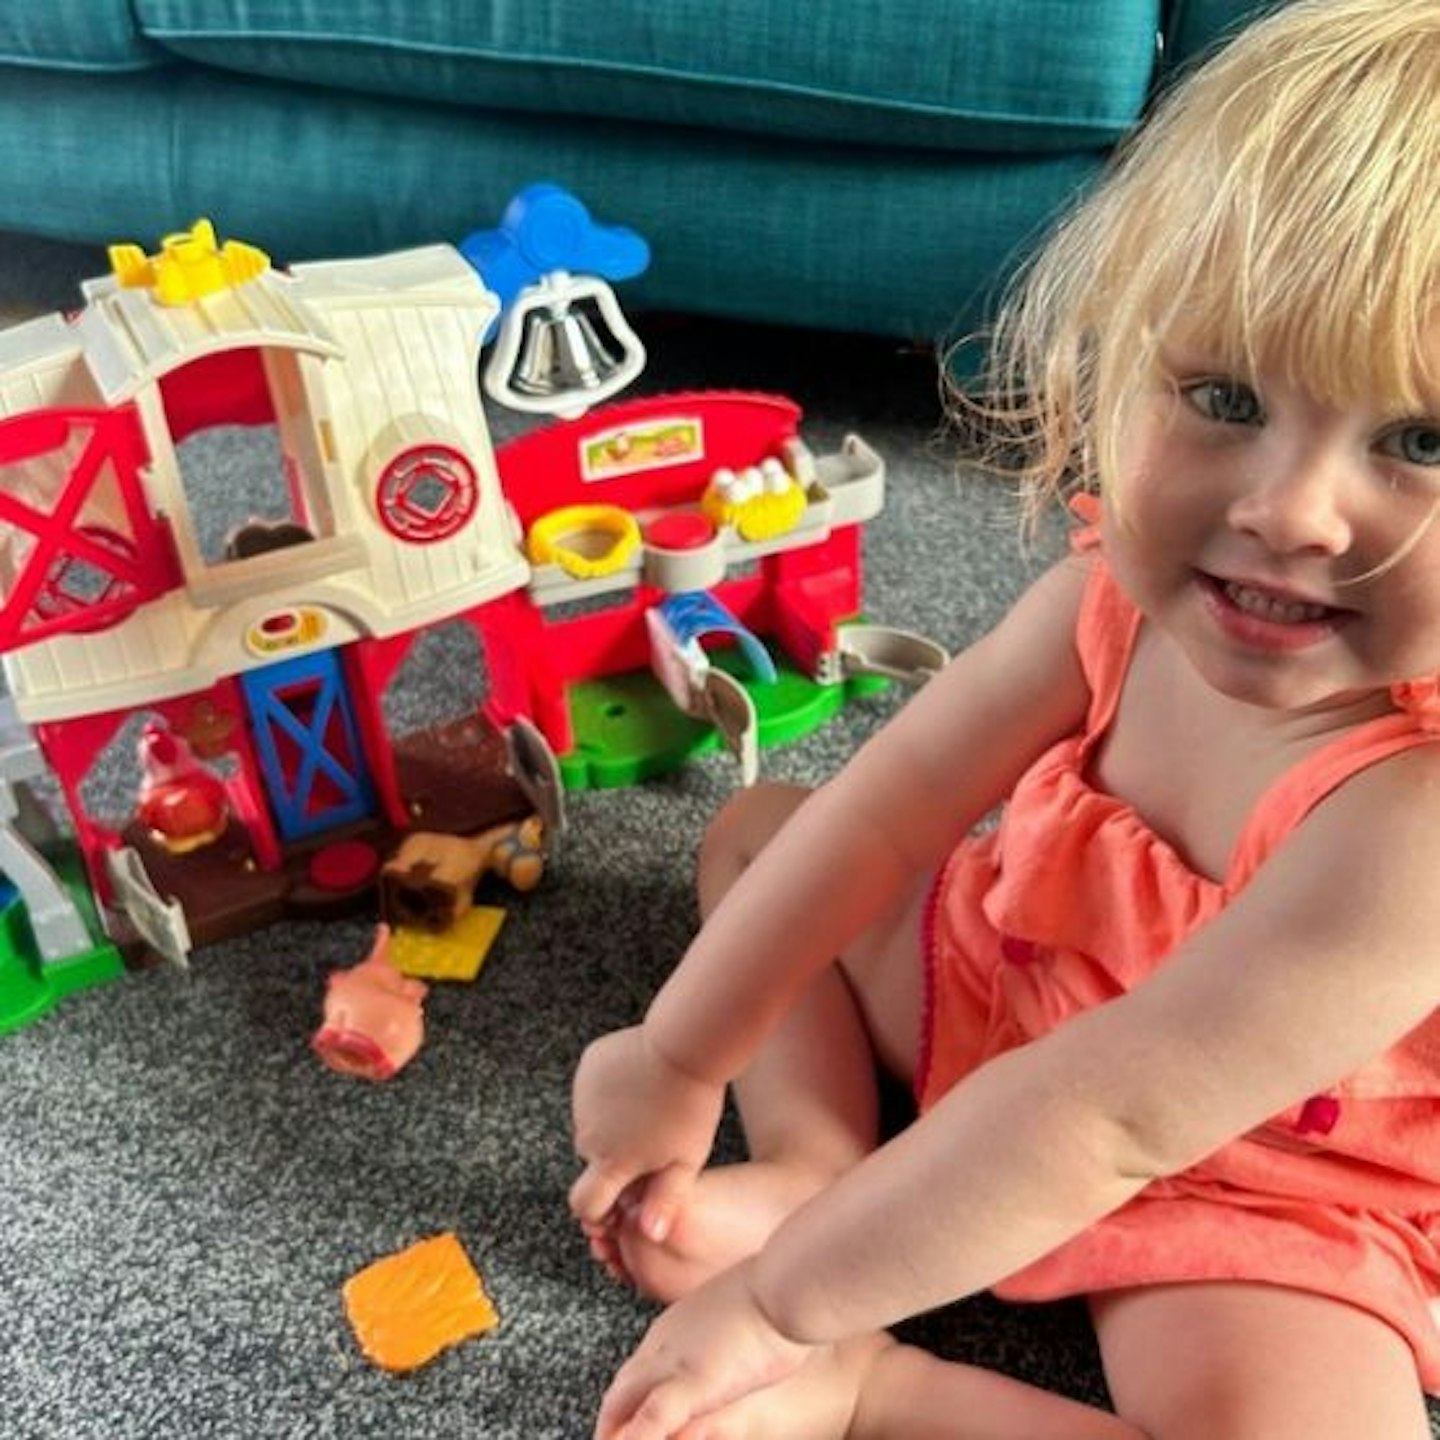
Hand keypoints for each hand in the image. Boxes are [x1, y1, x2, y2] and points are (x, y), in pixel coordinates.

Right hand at [570, 1025, 725, 1244]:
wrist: (684, 1045)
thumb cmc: (692, 1105)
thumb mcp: (686, 1160)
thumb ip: (664, 1201)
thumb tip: (650, 1236)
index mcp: (613, 1161)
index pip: (584, 1203)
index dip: (597, 1210)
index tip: (616, 1202)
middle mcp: (589, 1133)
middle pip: (592, 1159)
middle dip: (612, 1158)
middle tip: (650, 1141)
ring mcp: (584, 1097)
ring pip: (593, 1123)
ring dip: (611, 1123)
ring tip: (650, 1107)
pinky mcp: (588, 1066)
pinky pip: (593, 1089)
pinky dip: (608, 1091)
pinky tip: (639, 1082)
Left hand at [595, 1260, 810, 1438]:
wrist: (785, 1284)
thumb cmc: (776, 1293)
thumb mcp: (736, 1316)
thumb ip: (718, 1338)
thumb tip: (725, 1351)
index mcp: (672, 1327)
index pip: (635, 1373)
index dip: (626, 1403)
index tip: (625, 1424)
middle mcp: (662, 1344)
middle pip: (618, 1393)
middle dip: (610, 1424)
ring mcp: (674, 1363)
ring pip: (622, 1406)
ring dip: (616, 1433)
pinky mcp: (692, 1382)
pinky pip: (652, 1419)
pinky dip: (637, 1437)